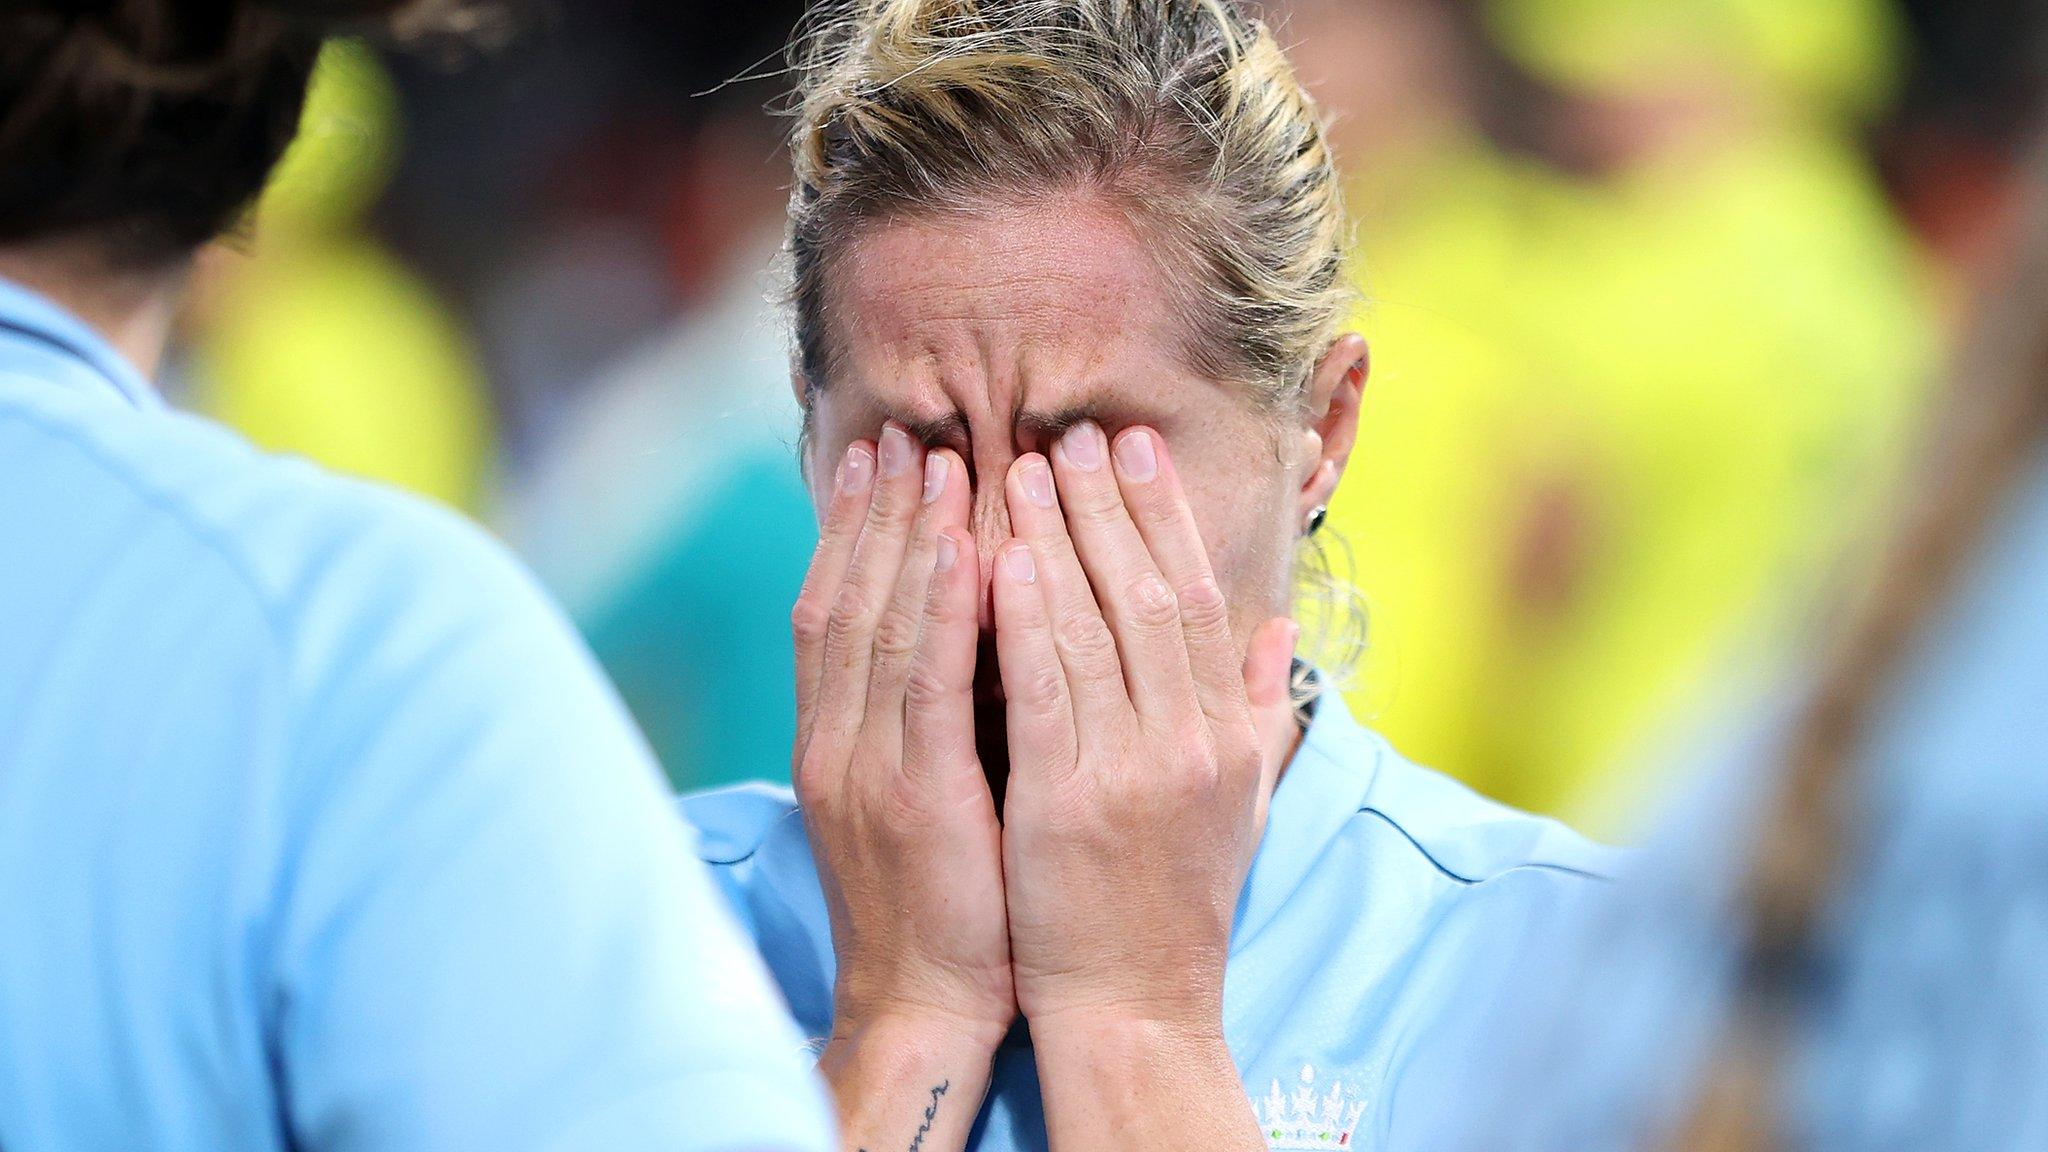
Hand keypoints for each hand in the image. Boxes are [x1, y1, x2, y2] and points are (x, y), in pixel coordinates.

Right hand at [791, 423, 1013, 1047]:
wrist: (923, 1005)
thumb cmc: (949, 903)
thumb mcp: (930, 795)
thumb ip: (940, 713)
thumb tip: (977, 633)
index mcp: (840, 738)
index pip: (838, 608)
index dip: (857, 529)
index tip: (884, 457)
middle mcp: (837, 739)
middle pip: (850, 596)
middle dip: (878, 509)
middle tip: (906, 430)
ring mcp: (866, 764)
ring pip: (881, 621)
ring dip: (908, 533)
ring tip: (934, 456)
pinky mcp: (912, 793)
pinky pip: (926, 683)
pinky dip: (941, 608)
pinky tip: (963, 548)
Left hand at [992, 421, 1298, 1032]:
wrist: (1136, 1006)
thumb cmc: (1175, 905)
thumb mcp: (1240, 804)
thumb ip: (1254, 710)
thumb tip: (1278, 629)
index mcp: (1225, 734)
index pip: (1197, 598)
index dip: (1163, 517)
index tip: (1132, 450)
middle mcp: (1188, 741)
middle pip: (1148, 593)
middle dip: (1107, 504)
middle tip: (1070, 433)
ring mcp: (1130, 769)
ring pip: (1092, 624)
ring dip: (1056, 536)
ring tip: (1023, 467)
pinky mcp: (1067, 800)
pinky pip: (1043, 687)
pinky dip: (1021, 615)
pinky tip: (997, 555)